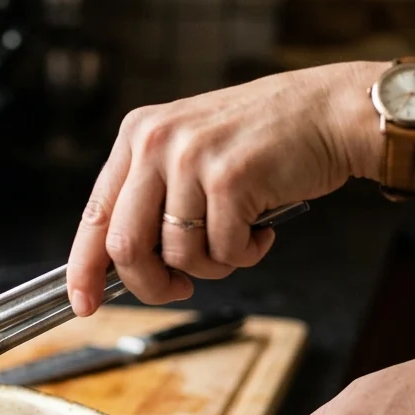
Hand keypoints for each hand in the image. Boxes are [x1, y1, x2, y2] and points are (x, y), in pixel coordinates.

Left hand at [67, 62, 382, 314]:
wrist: (331, 111)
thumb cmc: (262, 142)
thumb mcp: (188, 154)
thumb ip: (152, 199)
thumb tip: (120, 267)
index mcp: (136, 137)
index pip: (94, 215)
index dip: (83, 268)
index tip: (83, 303)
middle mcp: (155, 142)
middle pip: (124, 246)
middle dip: (150, 284)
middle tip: (179, 289)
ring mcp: (191, 158)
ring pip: (178, 255)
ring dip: (212, 266)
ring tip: (238, 240)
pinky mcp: (230, 178)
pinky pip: (223, 251)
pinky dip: (245, 255)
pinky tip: (261, 230)